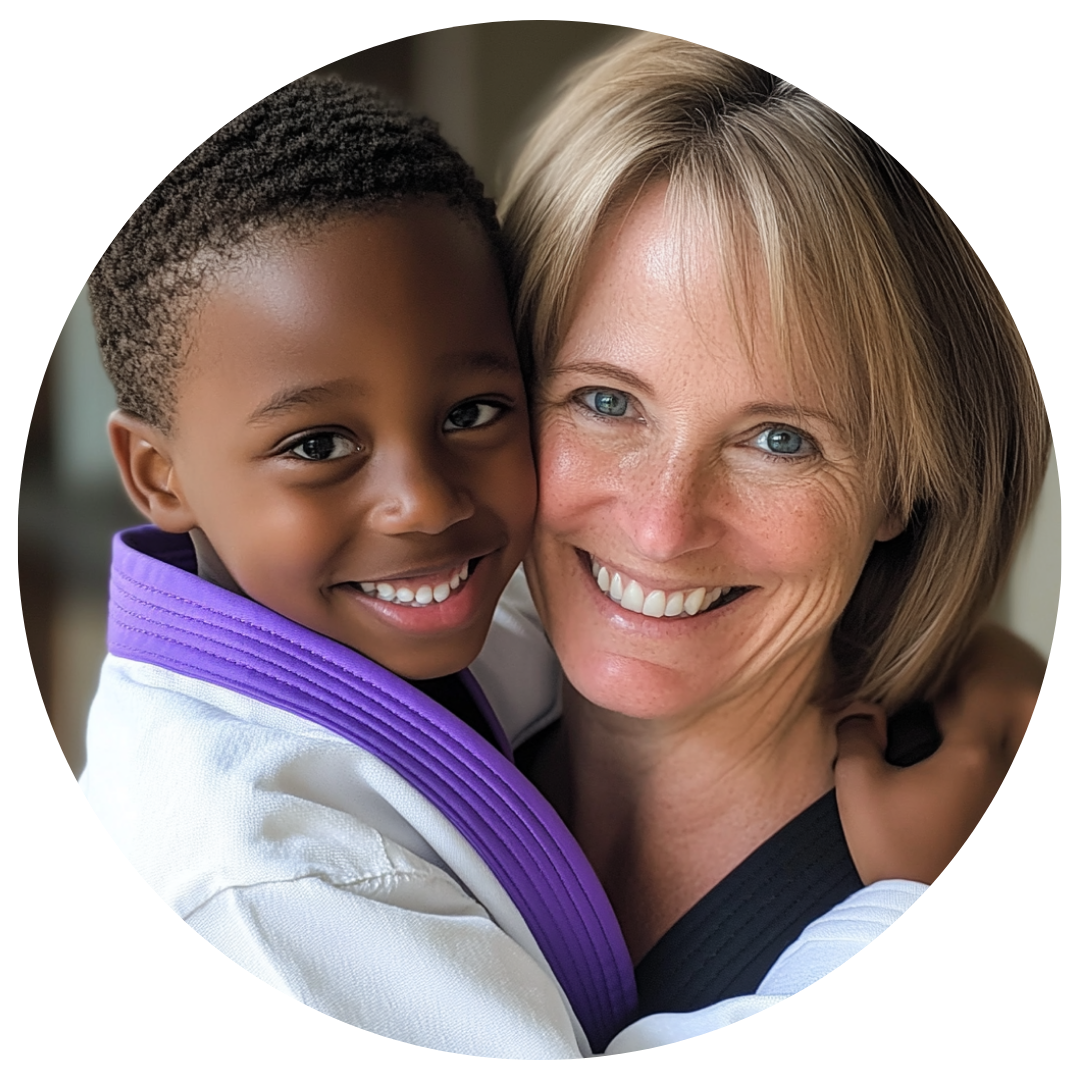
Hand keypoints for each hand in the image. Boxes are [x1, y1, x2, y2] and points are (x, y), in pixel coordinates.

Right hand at [834, 624, 1043, 884]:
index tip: (932, 653)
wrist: (915, 908)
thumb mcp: (858, 786)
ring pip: (1011, 734)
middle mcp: (1002, 769)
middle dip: (978, 682)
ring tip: (956, 707)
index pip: (971, 688)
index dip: (952, 663)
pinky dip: (986, 746)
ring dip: (987, 714)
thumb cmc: (892, 850)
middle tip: (952, 671)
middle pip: (1006, 705)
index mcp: (971, 754)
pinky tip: (962, 748)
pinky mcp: (995, 811)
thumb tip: (861, 710)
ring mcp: (1005, 793)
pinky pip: (1000, 763)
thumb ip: (857, 735)